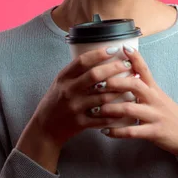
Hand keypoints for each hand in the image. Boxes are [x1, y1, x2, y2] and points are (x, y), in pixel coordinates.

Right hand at [16, 46, 132, 170]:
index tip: (114, 49)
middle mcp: (69, 91)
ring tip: (133, 83)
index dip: (100, 53)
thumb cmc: (55, 102)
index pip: (83, 61)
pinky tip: (127, 105)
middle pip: (95, 75)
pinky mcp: (81, 123)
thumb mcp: (60, 83)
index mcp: (63, 78)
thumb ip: (76, 72)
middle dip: (114, 68)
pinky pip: (103, 117)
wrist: (45, 128)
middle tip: (127, 65)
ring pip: (103, 97)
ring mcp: (75, 107)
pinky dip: (116, 112)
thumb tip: (99, 56)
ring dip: (120, 89)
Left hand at [95, 44, 177, 157]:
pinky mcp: (154, 132)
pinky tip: (104, 131)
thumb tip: (127, 74)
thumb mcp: (159, 97)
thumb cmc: (170, 115)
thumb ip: (144, 87)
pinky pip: (132, 132)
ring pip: (130, 109)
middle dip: (115, 83)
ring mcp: (155, 116)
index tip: (123, 47)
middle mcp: (155, 99)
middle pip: (135, 85)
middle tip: (97, 83)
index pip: (145, 70)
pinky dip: (116, 132)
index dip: (135, 58)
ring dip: (110, 109)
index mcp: (155, 90)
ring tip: (95, 109)